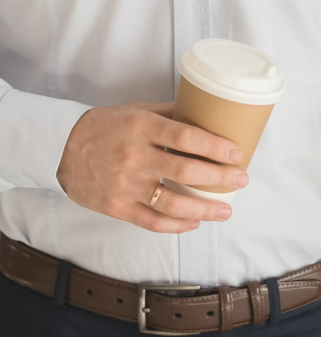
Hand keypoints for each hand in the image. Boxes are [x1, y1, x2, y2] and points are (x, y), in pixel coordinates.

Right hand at [56, 102, 248, 232]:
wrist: (63, 148)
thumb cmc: (108, 126)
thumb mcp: (139, 110)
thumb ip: (172, 115)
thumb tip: (210, 115)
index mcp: (142, 128)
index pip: (186, 138)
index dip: (215, 147)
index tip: (237, 152)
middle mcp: (134, 157)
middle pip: (185, 172)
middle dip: (219, 179)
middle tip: (241, 180)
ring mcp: (125, 185)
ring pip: (172, 204)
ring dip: (203, 210)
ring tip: (225, 211)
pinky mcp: (117, 207)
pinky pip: (152, 221)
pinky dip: (177, 226)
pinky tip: (194, 223)